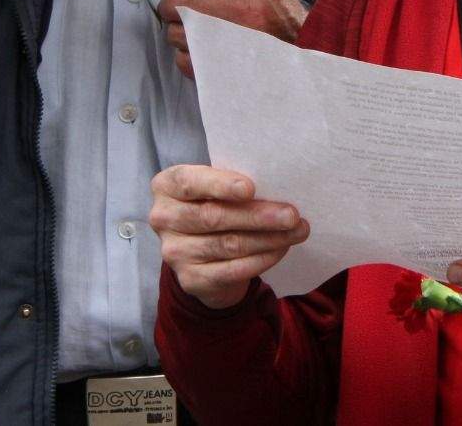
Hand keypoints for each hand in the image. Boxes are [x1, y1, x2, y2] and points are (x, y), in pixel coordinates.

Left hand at [140, 0, 306, 72]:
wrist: (304, 59)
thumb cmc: (281, 21)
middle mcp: (238, 8)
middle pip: (176, 0)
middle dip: (174, 8)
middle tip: (191, 13)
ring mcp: (225, 41)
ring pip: (174, 34)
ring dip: (182, 35)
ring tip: (209, 37)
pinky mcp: (219, 69)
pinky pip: (182, 60)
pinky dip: (190, 58)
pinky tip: (211, 55)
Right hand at [149, 165, 308, 309]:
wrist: (202, 254)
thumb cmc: (215, 204)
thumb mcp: (216, 188)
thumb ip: (233, 184)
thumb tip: (278, 188)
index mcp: (167, 186)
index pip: (189, 182)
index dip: (220, 185)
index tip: (250, 188)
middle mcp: (163, 218)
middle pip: (214, 217)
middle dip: (258, 216)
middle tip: (291, 215)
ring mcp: (174, 252)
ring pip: (228, 244)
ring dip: (268, 238)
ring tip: (297, 231)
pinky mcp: (190, 279)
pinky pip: (232, 269)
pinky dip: (262, 259)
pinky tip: (281, 249)